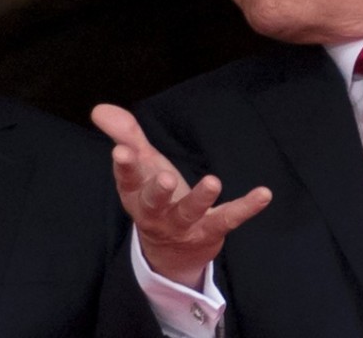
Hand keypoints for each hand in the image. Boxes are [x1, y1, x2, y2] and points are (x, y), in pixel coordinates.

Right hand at [91, 103, 271, 288]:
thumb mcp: (141, 166)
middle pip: (154, 204)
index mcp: (136, 194)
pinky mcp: (211, 231)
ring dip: (200, 199)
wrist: (172, 253)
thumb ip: (125, 135)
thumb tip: (99, 109)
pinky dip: (247, 207)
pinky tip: (264, 194)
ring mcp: (185, 225)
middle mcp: (157, 214)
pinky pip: (229, 218)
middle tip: (165, 178)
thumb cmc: (154, 197)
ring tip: (213, 181)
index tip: (121, 151)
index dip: (124, 166)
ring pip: (190, 213)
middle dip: (158, 191)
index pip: (127, 180)